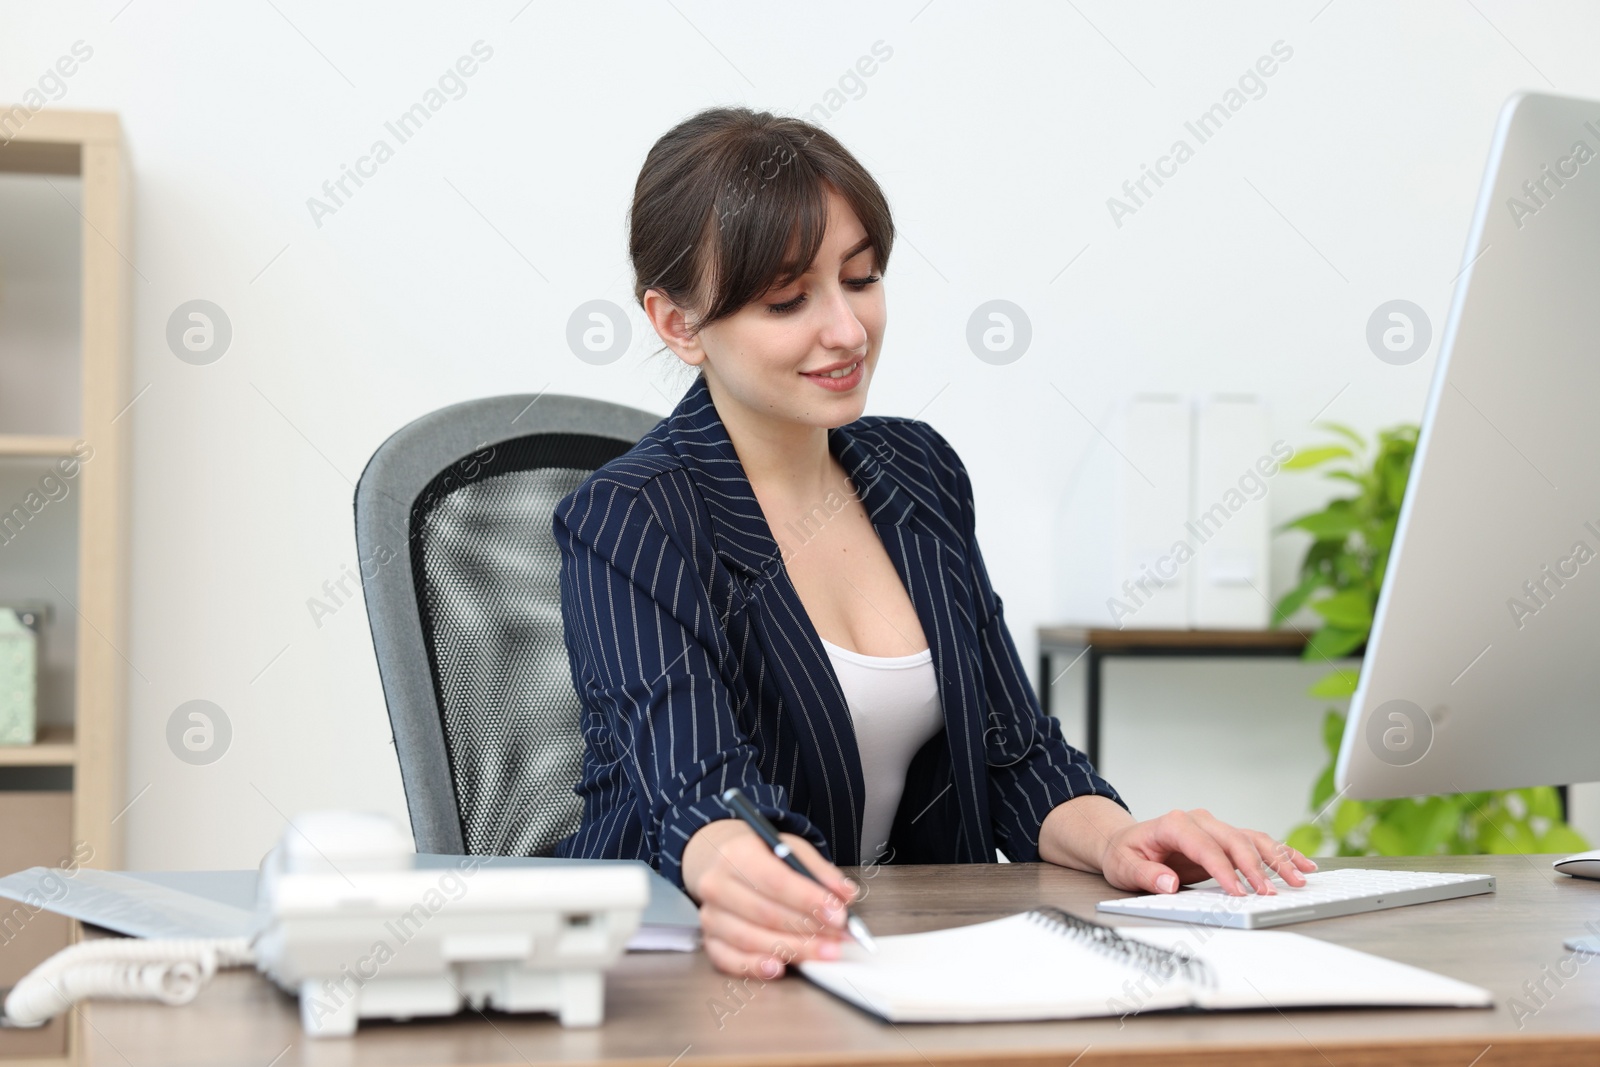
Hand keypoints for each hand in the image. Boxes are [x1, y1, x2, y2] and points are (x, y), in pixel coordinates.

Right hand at [681, 818, 858, 977]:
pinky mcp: (709, 940)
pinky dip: (754, 967)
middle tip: (838, 938)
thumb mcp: (791, 849)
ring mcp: (710, 915)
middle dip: (807, 930)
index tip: (838, 915)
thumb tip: (845, 894)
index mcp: (737, 853)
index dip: (808, 901)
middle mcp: (716, 884)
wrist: (723, 862)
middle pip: (764, 914)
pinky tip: (779, 968)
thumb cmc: (761, 857)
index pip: (774, 881)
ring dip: (792, 950)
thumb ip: (820, 871)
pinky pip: (729, 960)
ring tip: (823, 953)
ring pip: (750, 939)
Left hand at [1098, 808, 1316, 895]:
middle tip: (1268, 893)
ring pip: (1252, 839)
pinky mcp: (1224, 839)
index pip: (1205, 846)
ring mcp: (1214, 827)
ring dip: (1277, 859)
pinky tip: (1302, 864)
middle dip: (1255, 867)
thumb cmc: (1125, 854)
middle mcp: (1198, 821)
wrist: (1124, 843)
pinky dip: (1280, 853)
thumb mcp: (1124, 867)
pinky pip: (1256, 843)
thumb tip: (1168, 883)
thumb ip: (1145, 875)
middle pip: (1235, 840)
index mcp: (1173, 824)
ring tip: (1298, 879)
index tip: (1238, 892)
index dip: (1223, 870)